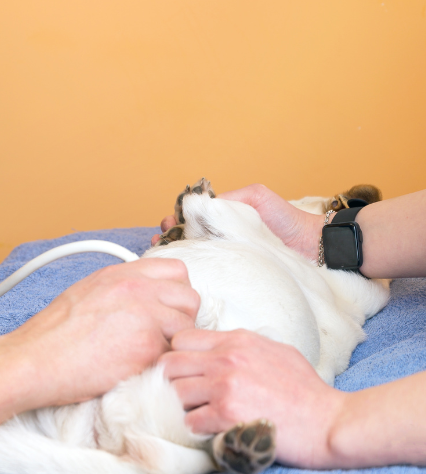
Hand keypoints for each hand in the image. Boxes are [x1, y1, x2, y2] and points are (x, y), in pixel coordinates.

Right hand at [0, 258, 199, 408]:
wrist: (35, 360)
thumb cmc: (51, 336)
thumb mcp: (85, 294)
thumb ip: (118, 291)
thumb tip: (142, 301)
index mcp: (120, 274)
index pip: (175, 271)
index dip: (175, 294)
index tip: (165, 311)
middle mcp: (135, 288)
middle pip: (189, 297)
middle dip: (181, 319)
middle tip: (160, 338)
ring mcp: (144, 315)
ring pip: (187, 328)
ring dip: (173, 344)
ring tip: (146, 356)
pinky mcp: (147, 346)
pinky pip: (172, 355)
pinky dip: (160, 364)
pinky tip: (136, 369)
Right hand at [150, 184, 322, 259]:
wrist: (314, 247)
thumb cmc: (287, 219)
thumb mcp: (256, 197)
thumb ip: (229, 198)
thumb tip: (198, 206)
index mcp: (222, 219)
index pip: (190, 219)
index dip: (175, 221)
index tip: (168, 224)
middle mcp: (220, 239)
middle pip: (186, 239)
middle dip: (168, 238)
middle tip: (160, 240)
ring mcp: (226, 258)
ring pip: (194, 256)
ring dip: (176, 254)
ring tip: (164, 254)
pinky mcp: (234, 275)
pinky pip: (210, 272)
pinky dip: (194, 271)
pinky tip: (182, 272)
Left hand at [161, 328, 345, 467]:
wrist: (331, 423)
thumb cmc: (306, 392)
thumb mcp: (277, 352)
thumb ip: (242, 347)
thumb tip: (216, 347)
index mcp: (238, 340)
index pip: (181, 339)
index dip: (179, 358)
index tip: (188, 374)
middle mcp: (227, 359)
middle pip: (168, 365)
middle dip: (172, 383)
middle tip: (187, 398)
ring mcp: (226, 386)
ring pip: (174, 393)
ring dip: (183, 408)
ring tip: (202, 416)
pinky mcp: (227, 415)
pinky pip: (189, 421)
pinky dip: (197, 430)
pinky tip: (214, 431)